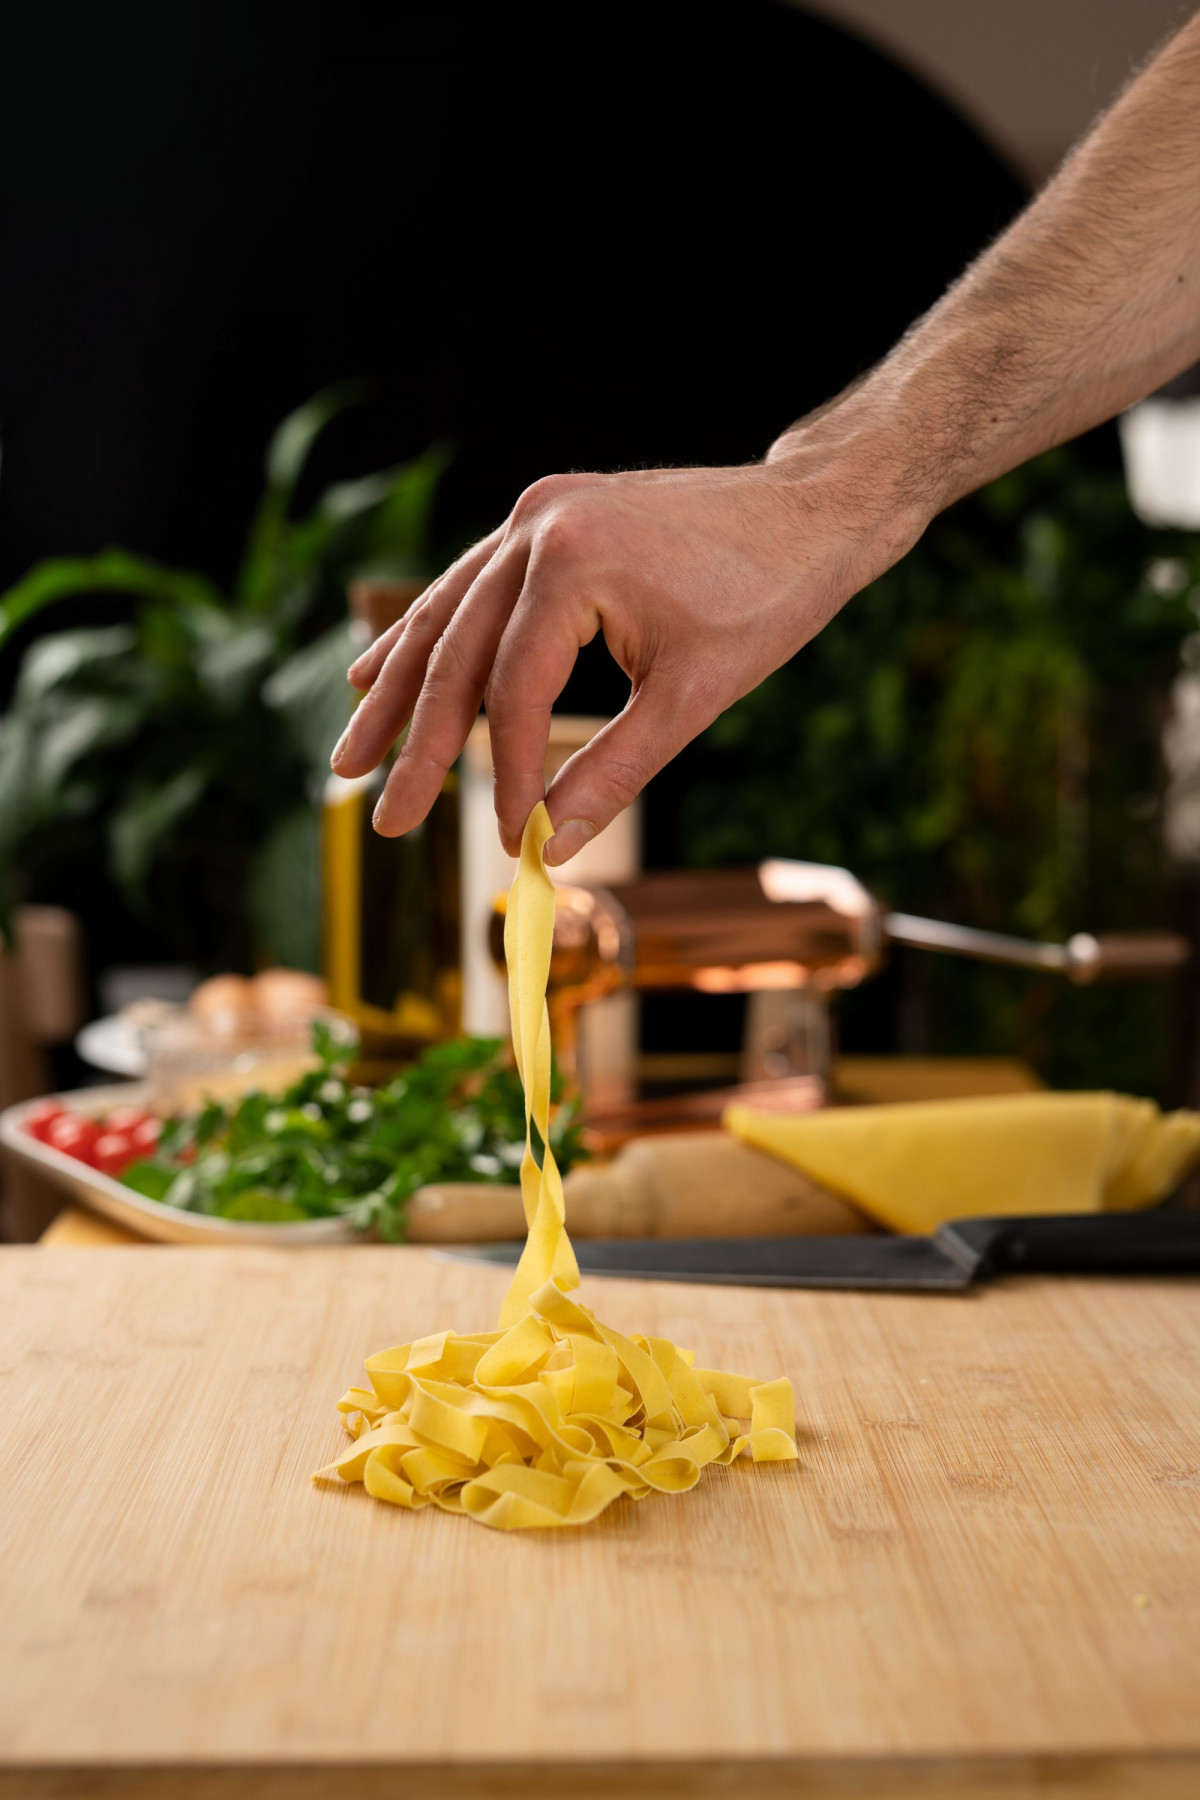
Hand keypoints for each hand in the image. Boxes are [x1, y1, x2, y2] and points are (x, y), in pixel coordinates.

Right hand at [329, 439, 927, 864]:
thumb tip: (556, 847)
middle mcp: (535, 525)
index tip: (512, 840)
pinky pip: (469, 588)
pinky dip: (430, 637)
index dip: (506, 776)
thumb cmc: (767, 597)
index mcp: (573, 562)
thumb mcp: (692, 697)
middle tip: (381, 821)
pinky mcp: (543, 518)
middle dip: (416, 747)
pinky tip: (376, 673)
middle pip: (456, 655)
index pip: (513, 693)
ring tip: (352, 757)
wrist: (810, 510)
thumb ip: (615, 772)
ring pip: (447, 618)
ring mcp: (533, 515)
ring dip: (399, 692)